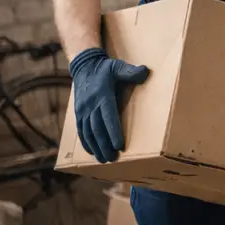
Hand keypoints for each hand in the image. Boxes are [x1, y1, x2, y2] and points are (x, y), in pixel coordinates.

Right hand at [69, 47, 148, 163]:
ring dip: (95, 146)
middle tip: (112, 158)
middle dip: (104, 145)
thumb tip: (145, 72)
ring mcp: (83, 109)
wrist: (84, 65)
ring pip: (88, 132)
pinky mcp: (78, 112)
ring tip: (103, 159)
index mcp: (102, 95)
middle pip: (97, 128)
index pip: (108, 117)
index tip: (119, 145)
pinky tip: (91, 151)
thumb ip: (131, 71)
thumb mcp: (118, 66)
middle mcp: (91, 104)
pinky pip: (81, 129)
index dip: (113, 132)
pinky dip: (86, 141)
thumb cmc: (105, 68)